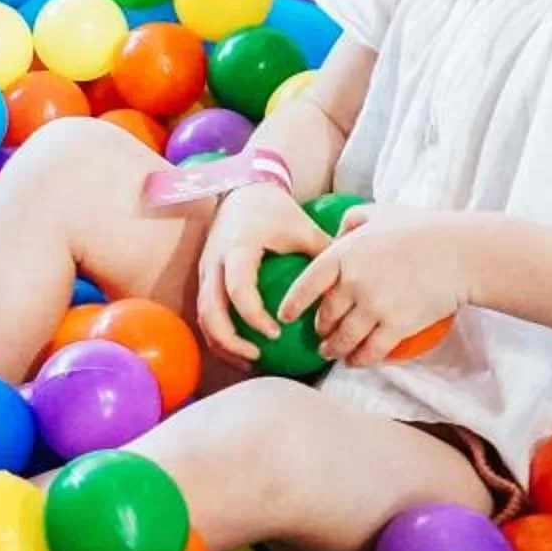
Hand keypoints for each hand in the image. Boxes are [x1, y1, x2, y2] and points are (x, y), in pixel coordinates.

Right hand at [193, 183, 334, 365]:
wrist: (241, 191)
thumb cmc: (275, 211)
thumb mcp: (302, 227)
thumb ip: (323, 254)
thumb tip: (348, 287)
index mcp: (238, 248)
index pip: (238, 289)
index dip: (254, 316)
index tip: (276, 332)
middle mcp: (215, 262)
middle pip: (209, 311)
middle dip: (230, 340)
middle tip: (258, 355)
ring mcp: (205, 271)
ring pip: (203, 317)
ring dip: (222, 343)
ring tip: (250, 360)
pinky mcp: (204, 278)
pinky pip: (206, 313)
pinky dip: (221, 335)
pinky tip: (244, 348)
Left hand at [279, 204, 475, 365]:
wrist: (461, 252)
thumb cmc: (422, 228)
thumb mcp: (379, 212)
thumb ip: (351, 221)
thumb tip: (336, 235)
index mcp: (343, 254)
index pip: (306, 285)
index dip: (293, 304)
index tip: (286, 316)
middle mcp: (353, 283)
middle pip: (326, 316)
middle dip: (319, 329)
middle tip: (318, 335)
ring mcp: (375, 306)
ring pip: (344, 338)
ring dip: (334, 349)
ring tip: (332, 353)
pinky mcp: (397, 325)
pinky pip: (371, 350)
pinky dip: (361, 359)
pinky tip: (357, 361)